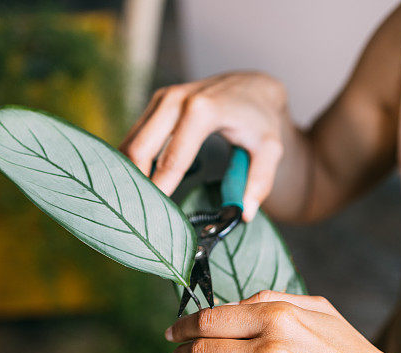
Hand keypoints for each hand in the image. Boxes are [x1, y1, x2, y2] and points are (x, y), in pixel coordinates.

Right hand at [119, 72, 287, 220]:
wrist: (252, 88)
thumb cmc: (260, 120)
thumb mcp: (270, 149)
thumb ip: (259, 181)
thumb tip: (243, 213)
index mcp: (202, 111)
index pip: (173, 159)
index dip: (161, 189)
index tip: (155, 216)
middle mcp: (176, 100)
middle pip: (140, 149)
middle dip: (137, 183)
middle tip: (141, 214)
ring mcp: (162, 99)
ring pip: (131, 142)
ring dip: (131, 172)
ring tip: (138, 203)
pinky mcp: (156, 103)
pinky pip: (135, 136)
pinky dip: (134, 161)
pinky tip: (142, 183)